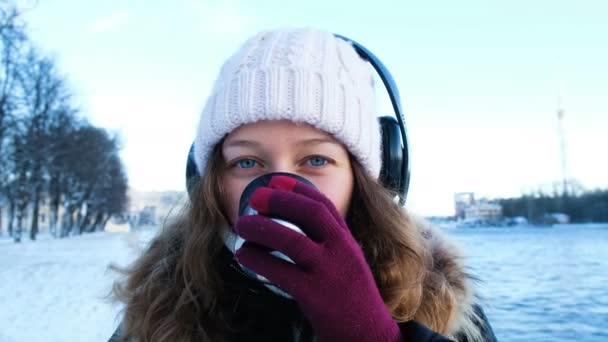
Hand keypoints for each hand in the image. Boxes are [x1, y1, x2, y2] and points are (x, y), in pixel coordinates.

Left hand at [234, 175, 400, 341]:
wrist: (369, 336)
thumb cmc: (352, 301)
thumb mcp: (347, 264)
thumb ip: (329, 245)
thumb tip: (296, 229)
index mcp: (348, 242)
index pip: (325, 206)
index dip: (299, 190)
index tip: (277, 181)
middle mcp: (341, 252)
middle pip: (311, 214)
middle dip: (281, 200)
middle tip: (255, 196)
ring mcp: (329, 273)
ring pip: (293, 240)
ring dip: (263, 229)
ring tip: (242, 225)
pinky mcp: (314, 296)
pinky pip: (281, 272)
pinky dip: (259, 261)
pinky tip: (244, 256)